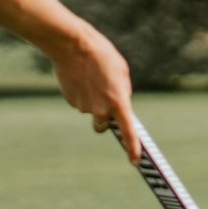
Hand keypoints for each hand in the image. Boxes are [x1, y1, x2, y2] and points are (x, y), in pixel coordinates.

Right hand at [51, 27, 139, 160]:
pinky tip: (81, 78)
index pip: (128, 131)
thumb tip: (118, 107)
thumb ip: (122, 93)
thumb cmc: (103, 56)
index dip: (133, 148)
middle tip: (104, 97)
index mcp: (119, 102)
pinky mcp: (71, 101)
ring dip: (93, 100)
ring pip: (91, 111)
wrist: (73, 46)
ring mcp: (84, 107)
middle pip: (103, 124)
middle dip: (104, 117)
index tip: (136, 162)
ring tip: (93, 79)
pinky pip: (80, 102)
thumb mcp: (122, 73)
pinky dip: (82, 93)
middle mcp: (101, 109)